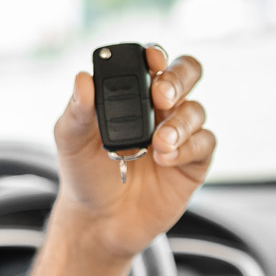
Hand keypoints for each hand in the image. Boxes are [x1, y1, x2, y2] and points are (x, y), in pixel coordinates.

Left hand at [51, 45, 214, 261]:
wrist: (99, 221)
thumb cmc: (84, 174)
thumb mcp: (71, 142)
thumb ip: (77, 111)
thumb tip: (82, 79)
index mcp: (132, 94)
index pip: (151, 61)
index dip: (156, 54)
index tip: (151, 59)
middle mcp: (159, 109)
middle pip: (186, 74)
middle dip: (179, 78)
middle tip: (161, 96)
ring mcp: (179, 134)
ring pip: (196, 110)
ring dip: (179, 123)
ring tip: (159, 144)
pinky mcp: (193, 162)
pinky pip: (205, 143)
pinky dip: (188, 147)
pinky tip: (165, 159)